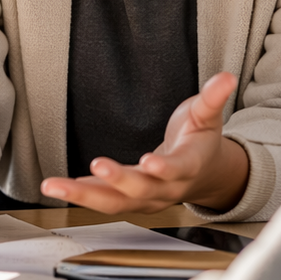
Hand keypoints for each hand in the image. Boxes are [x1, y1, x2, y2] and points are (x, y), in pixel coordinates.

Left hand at [40, 72, 247, 214]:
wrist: (203, 173)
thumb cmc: (200, 141)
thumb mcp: (208, 115)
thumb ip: (213, 97)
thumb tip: (226, 77)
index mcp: (188, 166)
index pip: (177, 170)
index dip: (165, 169)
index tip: (149, 162)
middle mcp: (166, 188)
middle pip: (141, 189)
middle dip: (119, 180)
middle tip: (97, 165)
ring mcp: (146, 198)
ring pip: (115, 202)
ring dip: (84, 196)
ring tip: (54, 186)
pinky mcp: (128, 200)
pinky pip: (104, 200)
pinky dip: (82, 194)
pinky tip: (60, 186)